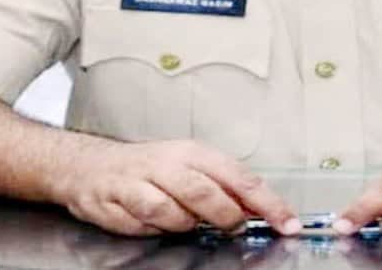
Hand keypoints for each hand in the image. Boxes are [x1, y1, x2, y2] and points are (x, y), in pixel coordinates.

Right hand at [52, 139, 300, 236]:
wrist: (94, 166)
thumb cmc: (151, 169)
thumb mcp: (191, 169)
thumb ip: (222, 188)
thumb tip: (258, 209)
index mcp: (197, 153)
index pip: (241, 177)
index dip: (267, 203)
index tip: (288, 223)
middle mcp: (172, 162)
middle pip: (209, 192)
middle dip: (226, 216)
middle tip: (232, 226)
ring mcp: (143, 179)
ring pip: (176, 211)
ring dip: (186, 224)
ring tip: (183, 219)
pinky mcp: (119, 198)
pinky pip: (146, 220)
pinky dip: (156, 228)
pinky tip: (154, 222)